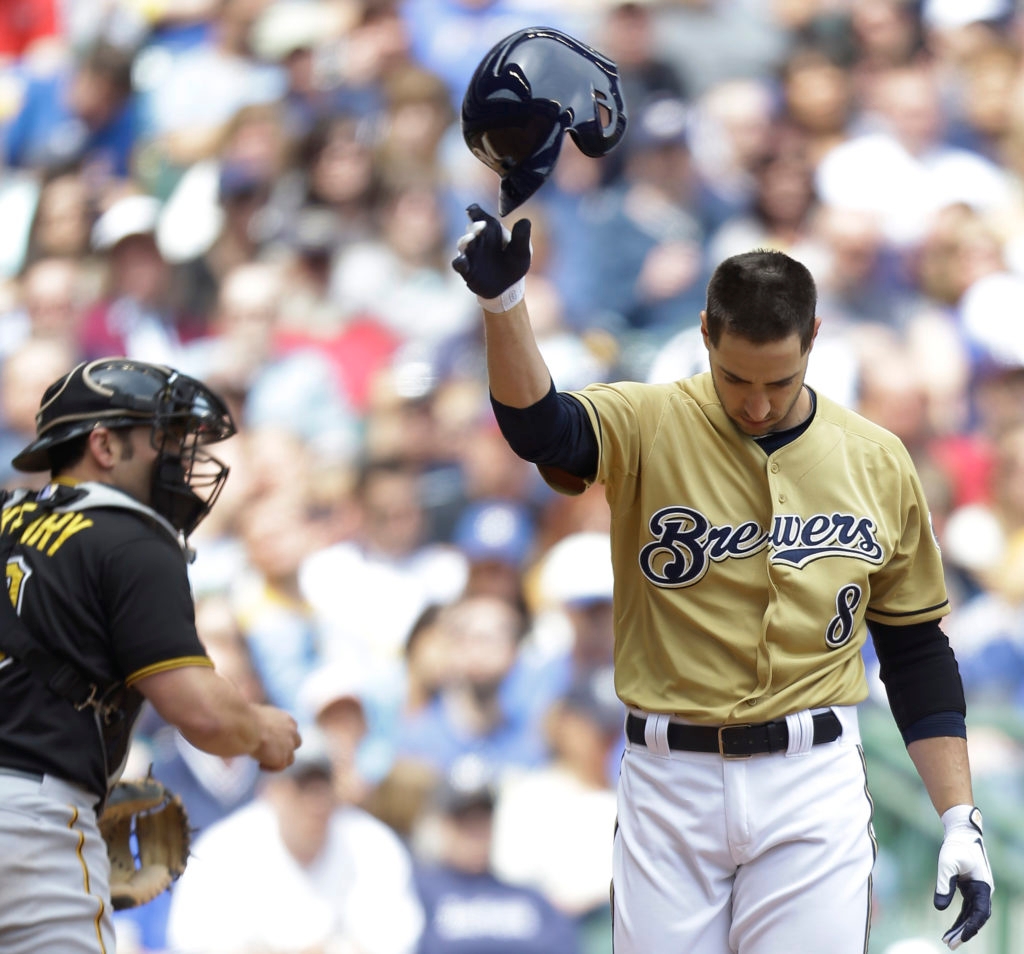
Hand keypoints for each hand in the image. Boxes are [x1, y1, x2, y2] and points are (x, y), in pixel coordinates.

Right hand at [251, 704, 301, 771]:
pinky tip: (260, 765)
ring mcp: (289, 746)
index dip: (283, 736)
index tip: (271, 740)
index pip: (291, 729)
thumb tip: (255, 724)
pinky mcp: (283, 759)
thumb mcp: (260, 715)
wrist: (249, 727)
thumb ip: (265, 721)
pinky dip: (270, 767)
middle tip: (271, 752)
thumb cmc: (248, 718)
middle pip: (296, 743)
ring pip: (290, 758)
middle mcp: (292, 732)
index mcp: (287, 719)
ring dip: (279, 760)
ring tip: (264, 760)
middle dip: (286, 748)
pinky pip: (280, 767)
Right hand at [451, 204, 531, 305]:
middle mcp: (478, 238)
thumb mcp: (521, 250)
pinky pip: (458, 264)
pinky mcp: (466, 269)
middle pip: (472, 229)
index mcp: (491, 229)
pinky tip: (462, 263)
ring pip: (463, 244)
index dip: (475, 211)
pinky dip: (459, 262)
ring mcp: (470, 253)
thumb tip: (525, 221)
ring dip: (466, 242)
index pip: (480, 215)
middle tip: (481, 227)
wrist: (508, 286)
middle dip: (476, 228)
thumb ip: (521, 236)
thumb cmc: (514, 263)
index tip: (473, 210)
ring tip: (471, 240)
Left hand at [933, 805, 992, 948]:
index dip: (971, 927)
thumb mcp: (946, 864)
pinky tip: (951, 927)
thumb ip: (943, 885)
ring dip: (961, 927)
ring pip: (971, 914)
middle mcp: (983, 891)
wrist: (961, 832)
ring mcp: (978, 890)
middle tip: (950, 945)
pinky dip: (960, 917)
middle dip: (964, 932)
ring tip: (947, 940)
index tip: (961, 938)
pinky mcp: (970, 887)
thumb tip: (939, 908)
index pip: (980, 914)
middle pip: (976, 918)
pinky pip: (967, 908)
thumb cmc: (955, 846)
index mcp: (983, 887)